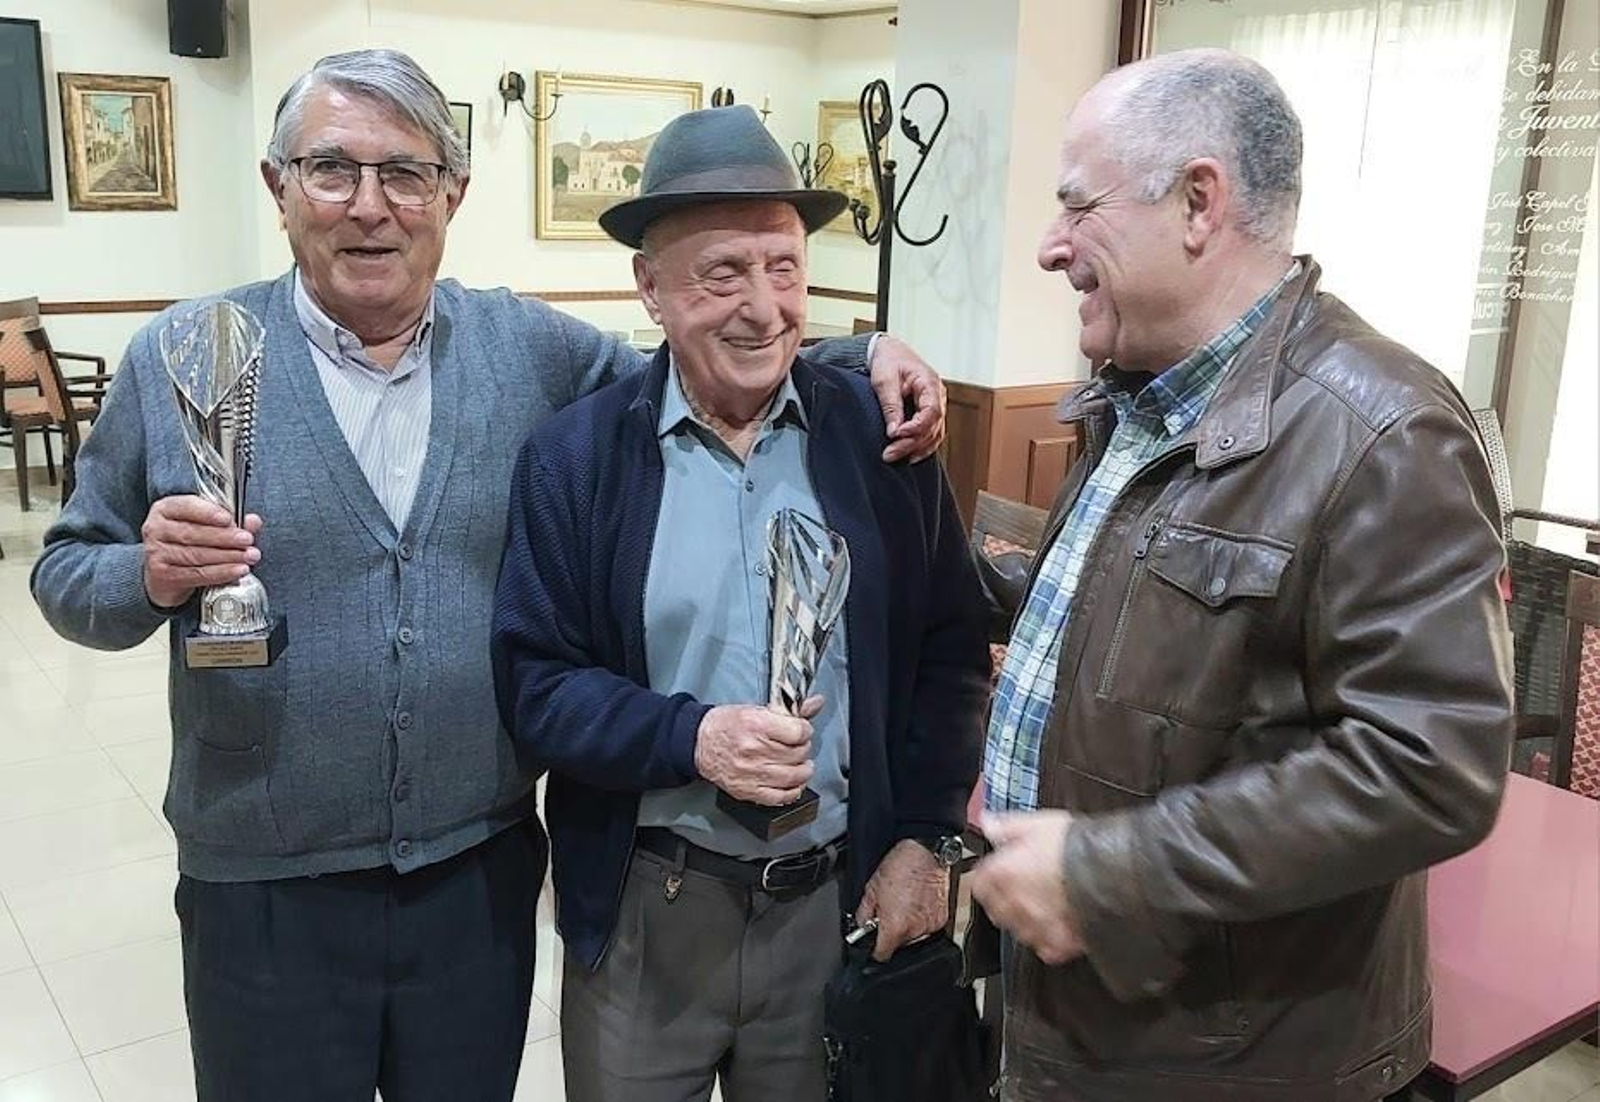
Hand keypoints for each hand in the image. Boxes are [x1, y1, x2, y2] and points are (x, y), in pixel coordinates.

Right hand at [141, 495, 262, 609]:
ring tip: (248, 556)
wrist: (163, 574)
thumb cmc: (187, 543)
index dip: (209, 513)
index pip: (186, 506)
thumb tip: (253, 521)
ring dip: (227, 556)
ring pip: (196, 555)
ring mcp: (156, 553)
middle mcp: (156, 529)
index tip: (229, 519)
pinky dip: (221, 573)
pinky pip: (196, 574)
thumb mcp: (205, 525)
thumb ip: (230, 522)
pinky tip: (238, 570)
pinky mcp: (162, 575)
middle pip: (193, 533)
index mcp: (166, 509)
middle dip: (225, 537)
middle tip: (248, 540)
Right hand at [694, 696, 820, 805]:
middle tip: (797, 745)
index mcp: (755, 725)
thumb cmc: (725, 725)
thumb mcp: (755, 710)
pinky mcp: (748, 790)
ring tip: (799, 763)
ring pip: (794, 776)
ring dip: (803, 770)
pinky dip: (792, 790)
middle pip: (798, 754)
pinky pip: (781, 796)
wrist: (698, 744)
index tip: (802, 730)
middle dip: (803, 748)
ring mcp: (751, 773)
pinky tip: (791, 782)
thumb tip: (816, 702)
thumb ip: (788, 710)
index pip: (798, 732)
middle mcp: (753, 750)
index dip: (805, 730)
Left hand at [856, 839, 949, 960]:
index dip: (874, 950)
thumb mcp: (871, 889)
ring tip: (904, 905)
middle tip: (888, 913)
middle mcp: (914, 930)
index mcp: (895, 926)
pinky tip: (915, 904)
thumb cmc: (900, 866)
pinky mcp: (941, 919)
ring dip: (906, 927)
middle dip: (891, 933)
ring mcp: (930, 926)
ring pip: (913, 937)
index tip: (873, 943)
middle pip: (898, 946)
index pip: (882, 955)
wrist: (925, 853)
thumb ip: (864, 914)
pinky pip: (926, 928)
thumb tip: (862, 927)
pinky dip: (920, 920)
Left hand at [868, 334, 946, 462]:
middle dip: (911, 443)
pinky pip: (932, 434)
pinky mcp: (929, 413)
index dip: (916, 428)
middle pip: (933, 427)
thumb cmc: (888, 361)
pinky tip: (909, 456)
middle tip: (889, 454)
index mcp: (930, 383)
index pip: (932, 412)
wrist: (889, 353)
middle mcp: (938, 396)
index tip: (896, 435)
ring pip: (935, 434)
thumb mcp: (884, 381)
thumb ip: (891, 406)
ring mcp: (936, 405)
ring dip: (916, 448)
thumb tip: (894, 431)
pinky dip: (922, 447)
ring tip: (895, 457)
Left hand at [970, 811, 1085, 965]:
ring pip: (1018, 929)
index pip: (979, 881)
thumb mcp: (1038, 824)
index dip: (990, 874)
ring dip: (1026, 918)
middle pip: (997, 908)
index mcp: (1002, 874)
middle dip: (1006, 897)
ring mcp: (1034, 928)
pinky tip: (1062, 923)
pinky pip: (1045, 947)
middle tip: (1026, 885)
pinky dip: (1049, 938)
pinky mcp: (1057, 945)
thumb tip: (987, 823)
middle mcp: (1013, 905)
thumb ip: (1007, 826)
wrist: (1113, 875)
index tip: (1000, 869)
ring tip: (1047, 903)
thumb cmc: (1076, 848)